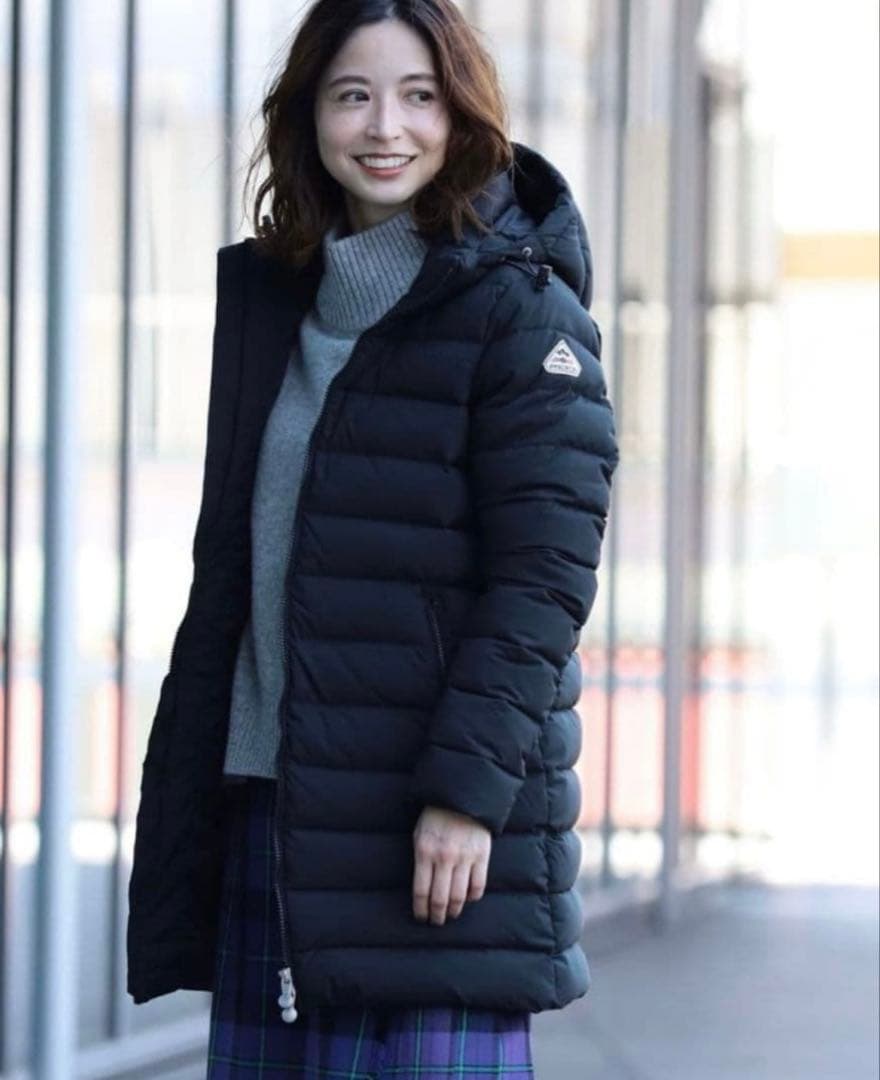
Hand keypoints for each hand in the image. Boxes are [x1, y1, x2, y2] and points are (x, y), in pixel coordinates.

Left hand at [412, 804, 491, 924]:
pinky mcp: (482, 855)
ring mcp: (465, 857)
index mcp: (425, 851)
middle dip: (437, 915)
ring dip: (454, 911)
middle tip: (436, 922)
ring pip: (459, 897)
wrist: (462, 796)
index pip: (421, 891)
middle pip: (440, 899)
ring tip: (450, 915)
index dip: (421, 910)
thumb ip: (421, 860)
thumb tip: (422, 890)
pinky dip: (472, 897)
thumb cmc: (436, 816)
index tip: (421, 918)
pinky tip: (467, 899)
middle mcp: (444, 857)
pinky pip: (478, 886)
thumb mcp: (419, 834)